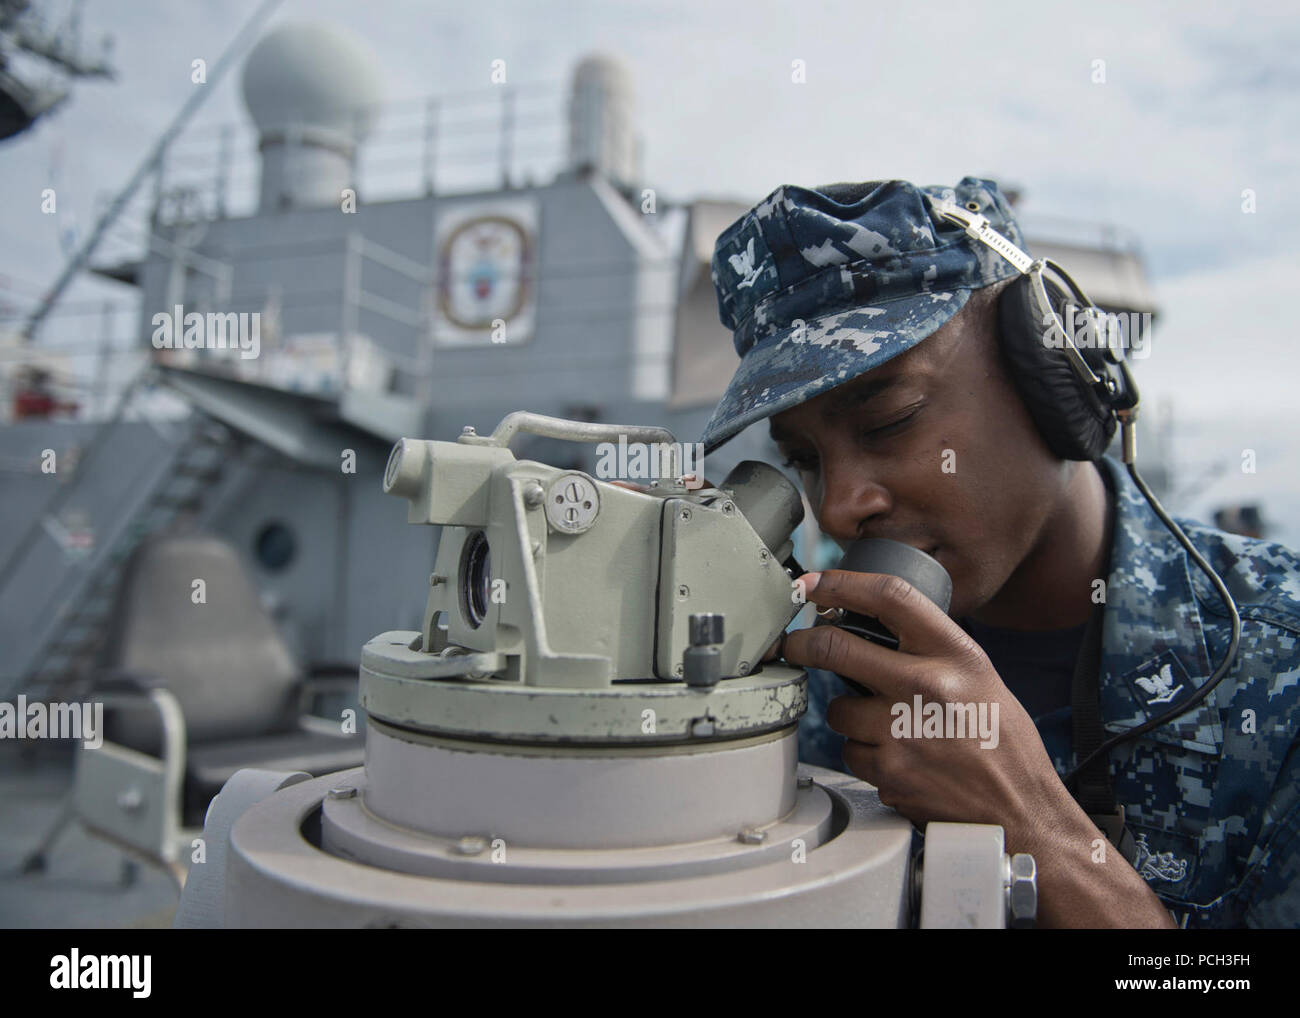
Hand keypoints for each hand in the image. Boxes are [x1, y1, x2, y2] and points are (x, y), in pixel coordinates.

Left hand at [782, 568, 1176, 927]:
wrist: (1022, 811)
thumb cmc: (1001, 742)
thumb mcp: (978, 677)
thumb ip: (929, 650)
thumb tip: (867, 626)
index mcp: (956, 654)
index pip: (890, 597)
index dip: (841, 583)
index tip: (813, 585)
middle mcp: (927, 686)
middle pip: (836, 647)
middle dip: (802, 644)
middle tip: (793, 645)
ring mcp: (903, 731)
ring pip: (838, 710)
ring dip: (849, 717)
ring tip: (890, 730)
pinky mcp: (888, 771)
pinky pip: (851, 753)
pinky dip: (866, 756)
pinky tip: (900, 761)